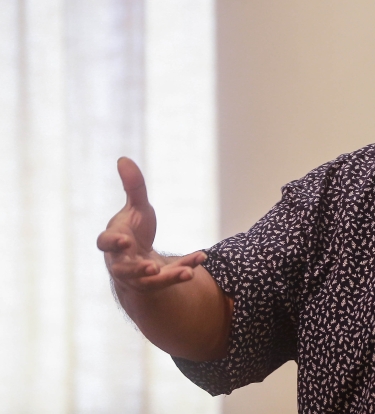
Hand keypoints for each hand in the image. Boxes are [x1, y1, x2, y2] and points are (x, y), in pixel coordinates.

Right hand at [96, 157, 204, 292]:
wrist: (138, 256)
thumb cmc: (133, 229)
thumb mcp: (136, 207)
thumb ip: (132, 186)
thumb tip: (123, 158)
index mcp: (112, 242)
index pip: (105, 243)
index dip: (113, 243)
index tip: (125, 241)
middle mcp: (121, 263)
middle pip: (124, 270)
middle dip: (137, 270)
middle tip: (152, 268)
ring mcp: (137, 276)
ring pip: (149, 282)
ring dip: (167, 277)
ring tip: (187, 272)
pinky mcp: (155, 283)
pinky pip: (170, 278)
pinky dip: (185, 267)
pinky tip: (202, 257)